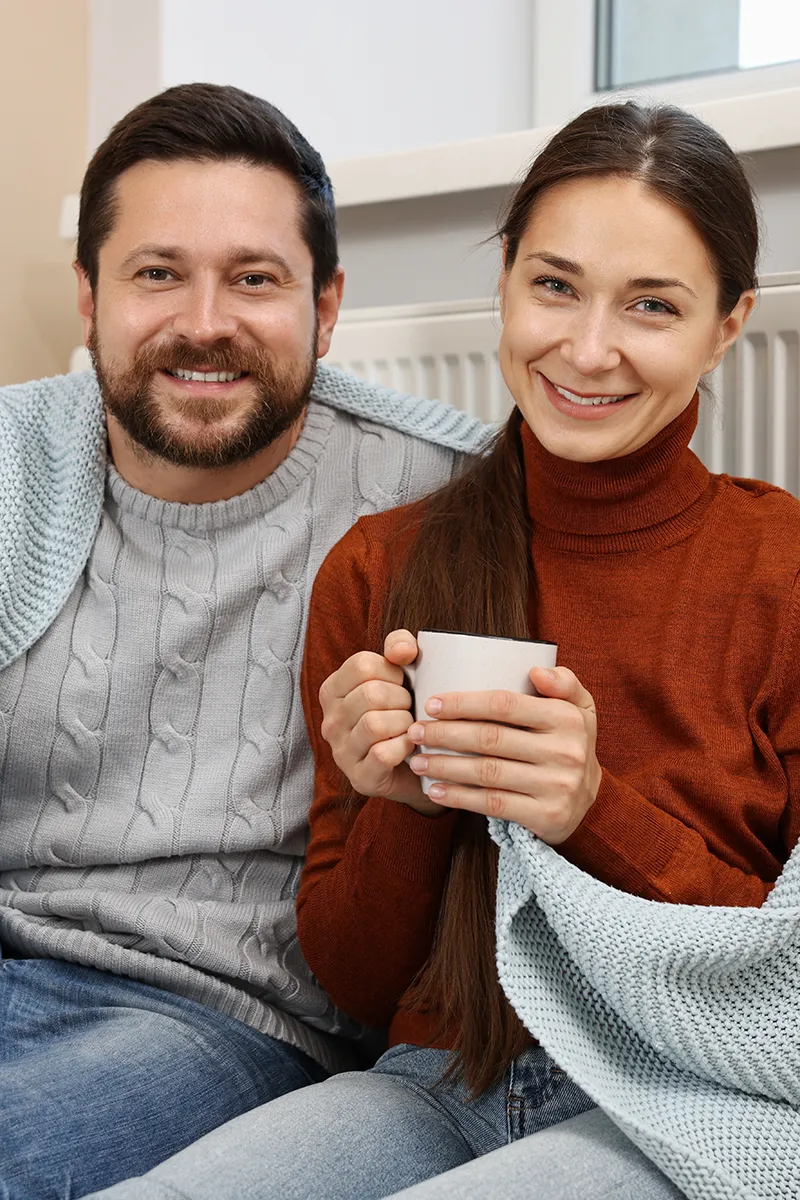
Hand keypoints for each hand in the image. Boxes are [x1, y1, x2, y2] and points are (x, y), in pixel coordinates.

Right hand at [318, 630, 443, 815]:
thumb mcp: (401, 672)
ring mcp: (342, 752)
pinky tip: (409, 746)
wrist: (418, 762)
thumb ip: (400, 646)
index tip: (401, 683)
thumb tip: (403, 650)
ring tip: (409, 726)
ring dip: (404, 723)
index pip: (361, 664)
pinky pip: (382, 754)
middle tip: (409, 708)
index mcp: (333, 690)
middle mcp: (330, 721)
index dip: (392, 670)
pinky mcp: (360, 777)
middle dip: (401, 699)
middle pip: (370, 694)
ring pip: (374, 724)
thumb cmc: (403, 711)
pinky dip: (404, 747)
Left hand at [406, 666, 601, 842]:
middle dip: (445, 734)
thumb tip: (536, 671)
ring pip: (487, 772)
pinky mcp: (545, 815)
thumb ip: (564, 682)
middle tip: (415, 731)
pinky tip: (435, 790)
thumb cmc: (571, 745)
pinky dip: (459, 797)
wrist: (592, 803)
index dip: (464, 703)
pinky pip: (493, 804)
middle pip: (490, 738)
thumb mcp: (580, 709)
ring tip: (417, 760)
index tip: (432, 704)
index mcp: (566, 718)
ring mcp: (555, 786)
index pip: (505, 704)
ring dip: (445, 765)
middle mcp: (563, 752)